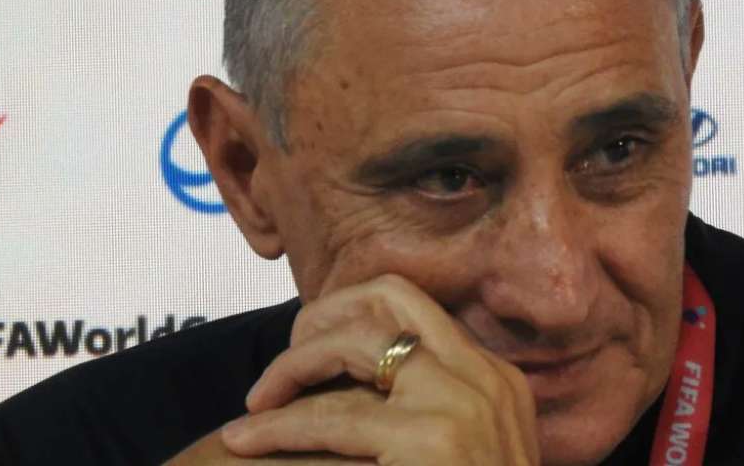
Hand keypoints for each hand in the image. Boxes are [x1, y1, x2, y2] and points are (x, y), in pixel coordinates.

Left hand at [219, 274, 538, 464]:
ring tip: (259, 400)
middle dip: (325, 315)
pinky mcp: (428, 439)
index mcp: (495, 377)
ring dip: (293, 364)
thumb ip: (434, 410)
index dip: (356, 316)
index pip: (418, 310)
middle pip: (391, 295)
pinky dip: (278, 425)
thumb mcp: (475, 448)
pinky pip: (330, 416)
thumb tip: (365, 390)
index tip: (319, 349)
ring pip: (353, 342)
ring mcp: (459, 403)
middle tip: (288, 361)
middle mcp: (482, 375)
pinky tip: (247, 437)